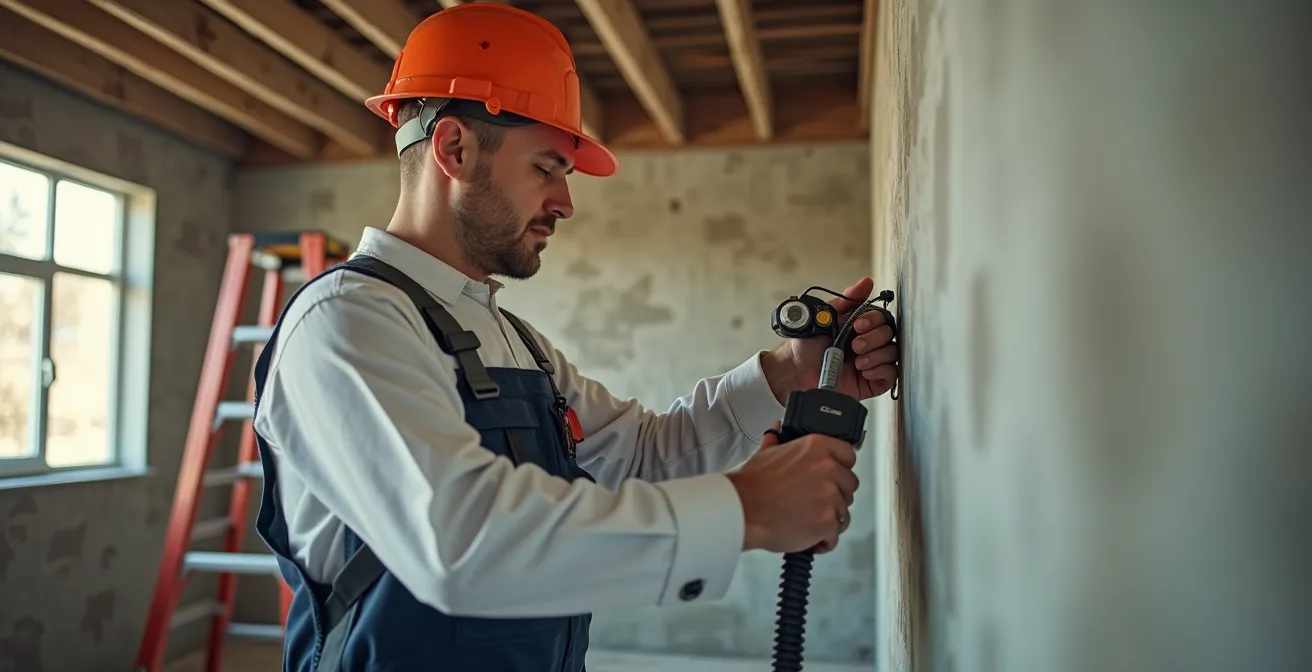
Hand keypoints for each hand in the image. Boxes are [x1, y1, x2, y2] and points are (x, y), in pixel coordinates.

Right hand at [726, 421, 858, 554]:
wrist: (742, 510)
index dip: (841, 468)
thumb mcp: (765, 454)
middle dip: (836, 495)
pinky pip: (836, 533)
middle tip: (815, 501)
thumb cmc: (751, 486)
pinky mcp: (828, 521)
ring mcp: (830, 496)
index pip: (848, 455)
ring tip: (808, 519)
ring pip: (844, 511)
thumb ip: (778, 441)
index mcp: (816, 447)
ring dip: (830, 518)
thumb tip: (777, 430)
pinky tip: (809, 535)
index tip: (833, 476)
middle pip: (849, 484)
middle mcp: (828, 469)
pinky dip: (824, 539)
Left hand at [764, 277, 898, 402]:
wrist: (796, 370)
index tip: (859, 324)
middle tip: (855, 345)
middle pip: (889, 334)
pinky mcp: (872, 381)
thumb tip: (866, 283)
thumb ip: (847, 300)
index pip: (881, 317)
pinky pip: (891, 375)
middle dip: (873, 338)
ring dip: (876, 355)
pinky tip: (863, 370)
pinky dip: (880, 370)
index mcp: (859, 325)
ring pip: (892, 353)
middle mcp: (868, 342)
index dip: (874, 320)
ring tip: (857, 361)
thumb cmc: (807, 345)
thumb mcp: (825, 316)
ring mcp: (871, 362)